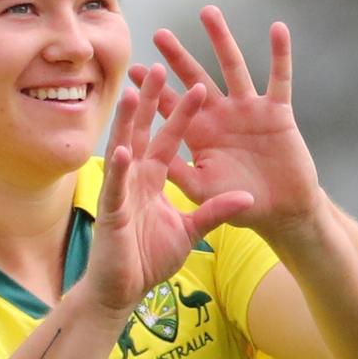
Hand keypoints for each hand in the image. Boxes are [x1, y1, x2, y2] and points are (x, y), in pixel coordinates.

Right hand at [85, 64, 253, 313]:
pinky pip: (115, 188)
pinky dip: (118, 169)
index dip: (182, 114)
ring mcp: (120, 192)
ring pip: (123, 149)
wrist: (123, 290)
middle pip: (144, 131)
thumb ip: (216, 212)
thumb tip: (246, 197)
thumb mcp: (192, 231)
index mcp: (152, 178)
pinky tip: (121, 149)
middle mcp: (135, 178)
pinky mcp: (111, 212)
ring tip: (132, 92)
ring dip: (127, 122)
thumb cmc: (149, 259)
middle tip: (160, 67)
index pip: (169, 138)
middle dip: (151, 101)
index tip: (196, 86)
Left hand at [128, 6, 321, 238]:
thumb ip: (177, 174)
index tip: (134, 71)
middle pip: (196, 78)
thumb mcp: (201, 190)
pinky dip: (280, 54)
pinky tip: (278, 29)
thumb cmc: (239, 204)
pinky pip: (279, 78)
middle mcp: (221, 115)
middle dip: (178, 57)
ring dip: (221, 39)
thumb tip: (147, 156)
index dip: (153, 91)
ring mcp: (249, 110)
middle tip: (160, 35)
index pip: (171, 106)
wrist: (282, 211)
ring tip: (207, 12)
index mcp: (199, 133)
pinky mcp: (277, 111)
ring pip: (233, 67)